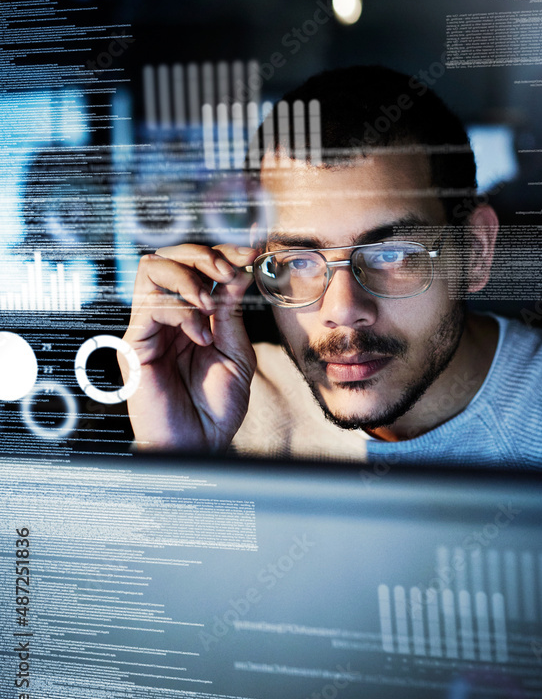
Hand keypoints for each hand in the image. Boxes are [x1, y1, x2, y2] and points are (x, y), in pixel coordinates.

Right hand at [121, 243, 258, 449]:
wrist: (201, 446)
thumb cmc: (216, 408)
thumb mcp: (236, 351)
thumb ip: (231, 312)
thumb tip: (237, 271)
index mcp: (191, 315)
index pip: (196, 266)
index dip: (222, 252)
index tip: (250, 254)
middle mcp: (167, 317)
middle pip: (169, 255)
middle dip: (203, 255)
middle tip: (228, 272)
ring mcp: (148, 328)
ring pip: (151, 268)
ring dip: (188, 277)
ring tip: (210, 305)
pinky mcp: (135, 344)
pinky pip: (152, 306)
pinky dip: (183, 313)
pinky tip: (201, 336)